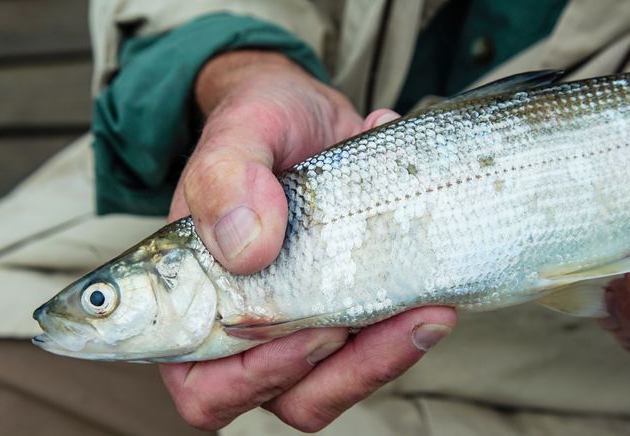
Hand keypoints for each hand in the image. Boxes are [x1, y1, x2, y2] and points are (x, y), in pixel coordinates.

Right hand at [161, 50, 456, 431]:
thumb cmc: (260, 122)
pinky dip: (404, 333)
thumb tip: (246, 250)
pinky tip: (434, 292)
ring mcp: (299, 323)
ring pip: (334, 384)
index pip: (204, 384)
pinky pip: (372, 350)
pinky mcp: (345, 311)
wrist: (310, 115)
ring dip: (384, 361)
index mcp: (195, 298)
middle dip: (343, 375)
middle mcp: (245, 324)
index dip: (251, 380)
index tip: (311, 331)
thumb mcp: (239, 130)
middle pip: (284, 397)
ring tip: (428, 312)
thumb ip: (224, 178)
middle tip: (392, 320)